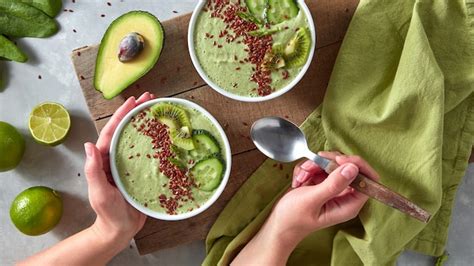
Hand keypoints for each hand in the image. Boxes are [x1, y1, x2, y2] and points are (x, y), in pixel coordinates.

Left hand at [84, 92, 153, 249]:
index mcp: (105, 159)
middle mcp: (117, 158)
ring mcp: (130, 164)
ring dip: (147, 123)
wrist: (120, 229)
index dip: (122, 115)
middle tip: (150, 97)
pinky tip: (167, 136)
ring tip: (159, 110)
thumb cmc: (107, 213)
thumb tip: (89, 145)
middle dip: (136, 112)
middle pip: (126, 130)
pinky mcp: (141, 172)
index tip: (133, 101)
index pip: (112, 131)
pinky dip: (157, 142)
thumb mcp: (99, 192)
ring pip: (139, 138)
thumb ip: (94, 170)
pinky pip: (149, 153)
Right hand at [232, 151, 378, 264]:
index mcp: (349, 205)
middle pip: (348, 167)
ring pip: (331, 164)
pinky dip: (307, 169)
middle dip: (327, 163)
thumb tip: (352, 168)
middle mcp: (344, 196)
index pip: (367, 179)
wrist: (277, 224)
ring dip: (313, 166)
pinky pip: (319, 167)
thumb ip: (333, 184)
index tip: (337, 160)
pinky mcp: (322, 183)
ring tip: (301, 178)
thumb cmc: (293, 218)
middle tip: (311, 167)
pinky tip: (299, 181)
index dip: (356, 165)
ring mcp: (332, 188)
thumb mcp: (312, 200)